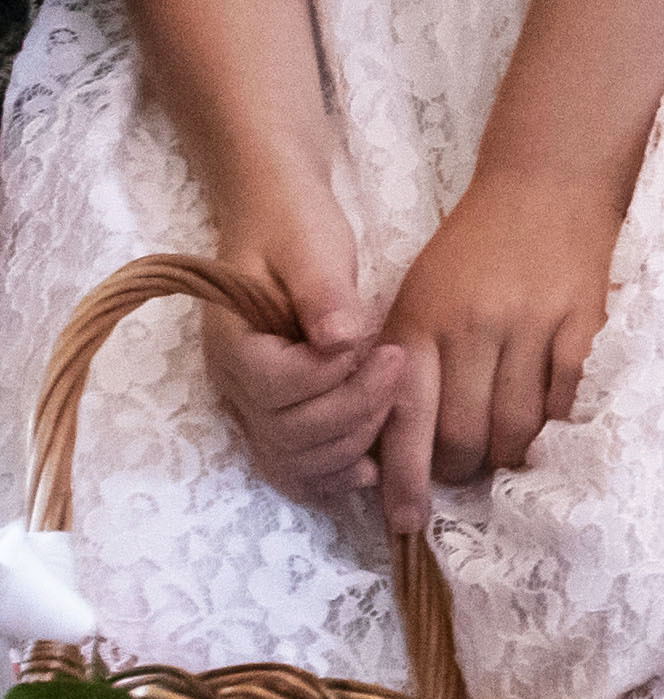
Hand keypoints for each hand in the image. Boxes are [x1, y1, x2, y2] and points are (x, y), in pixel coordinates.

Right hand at [194, 210, 409, 510]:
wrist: (280, 222)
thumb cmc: (295, 227)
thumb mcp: (312, 246)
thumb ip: (323, 293)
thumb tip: (341, 339)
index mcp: (231, 341)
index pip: (278, 387)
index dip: (336, 378)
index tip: (383, 347)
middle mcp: (233, 384)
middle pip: (288, 434)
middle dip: (355, 411)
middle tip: (397, 368)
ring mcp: (251, 407)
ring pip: (292, 462)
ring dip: (351, 445)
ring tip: (391, 402)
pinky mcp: (278, 417)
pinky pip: (296, 468)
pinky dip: (332, 476)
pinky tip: (372, 467)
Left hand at [377, 159, 630, 490]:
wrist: (546, 185)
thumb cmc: (473, 248)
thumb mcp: (419, 293)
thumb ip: (408, 359)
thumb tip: (405, 440)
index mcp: (420, 320)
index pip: (405, 416)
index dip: (404, 476)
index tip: (405, 520)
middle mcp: (471, 326)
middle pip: (465, 433)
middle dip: (463, 470)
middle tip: (466, 476)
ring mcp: (530, 324)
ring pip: (518, 424)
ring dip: (511, 455)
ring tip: (507, 455)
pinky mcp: (582, 321)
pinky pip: (567, 398)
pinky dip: (557, 424)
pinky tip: (550, 426)